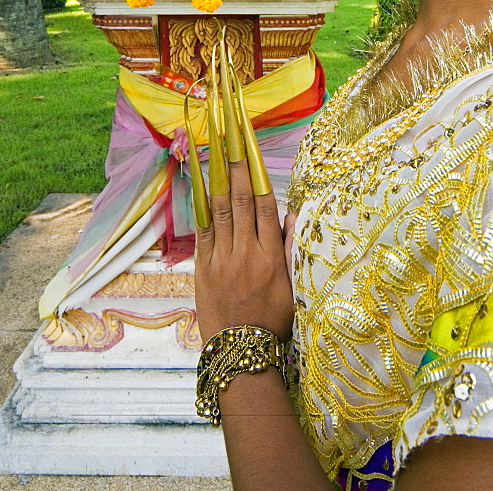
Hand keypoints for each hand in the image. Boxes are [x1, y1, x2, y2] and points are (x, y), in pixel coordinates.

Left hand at [194, 155, 294, 344]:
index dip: (257, 175)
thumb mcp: (292, 286)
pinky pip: (203, 230)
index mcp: (272, 257)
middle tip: (230, 138)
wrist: (242, 354)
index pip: (264, 205)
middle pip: (240, 200)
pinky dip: (201, 206)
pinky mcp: (203, 269)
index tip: (253, 151)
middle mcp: (246, 253)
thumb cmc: (273, 322)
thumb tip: (294, 214)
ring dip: (217, 178)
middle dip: (235, 166)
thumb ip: (291, 248)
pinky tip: (199, 185)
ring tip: (214, 151)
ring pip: (220, 210)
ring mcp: (222, 260)